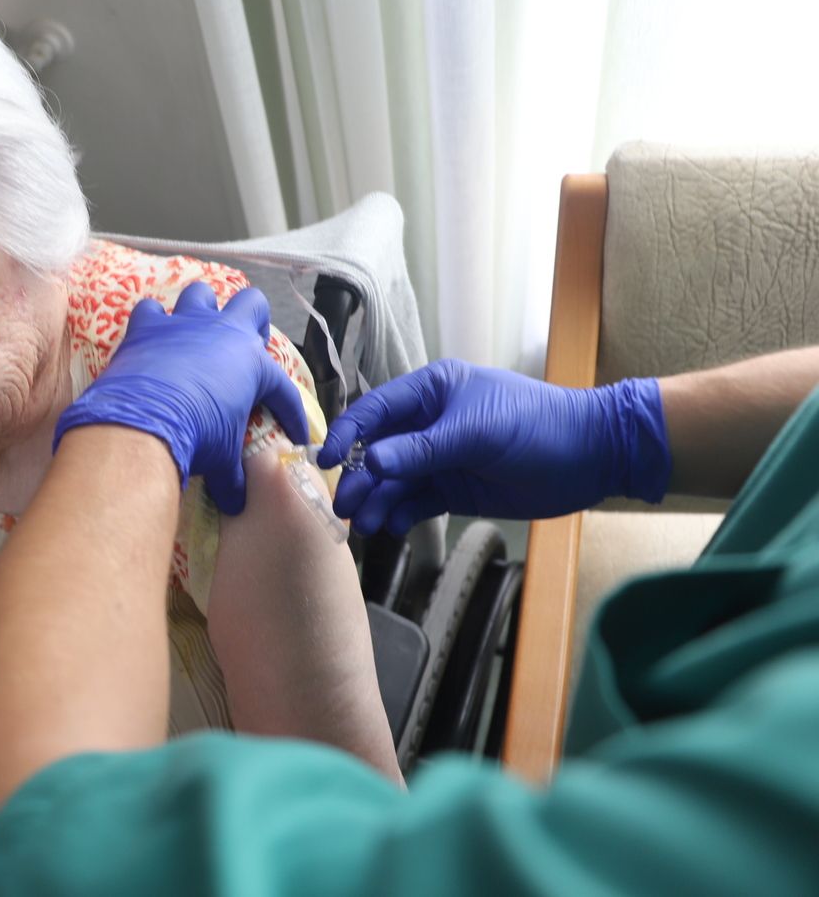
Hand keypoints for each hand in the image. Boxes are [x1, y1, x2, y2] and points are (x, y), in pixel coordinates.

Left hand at [55, 282, 308, 515]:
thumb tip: (236, 501)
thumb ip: (231, 476)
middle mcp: (221, 333)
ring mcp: (183, 324)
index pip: (282, 388)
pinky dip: (152, 324)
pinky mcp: (145, 328)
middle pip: (252, 305)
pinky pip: (150, 311)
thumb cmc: (196, 436)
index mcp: (251, 364)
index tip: (294, 435)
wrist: (143, 422)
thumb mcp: (221, 459)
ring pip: (201, 294)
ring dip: (202, 310)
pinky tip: (152, 341)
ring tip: (197, 332)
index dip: (291, 413)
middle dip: (252, 321)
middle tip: (246, 347)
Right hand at [318, 359, 671, 534]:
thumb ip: (422, 450)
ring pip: (393, 481)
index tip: (325, 463)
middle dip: (358, 479)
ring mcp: (439, 457)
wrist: (592, 456)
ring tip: (364, 526)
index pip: (374, 411)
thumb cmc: (537, 426)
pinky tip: (389, 528)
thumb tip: (371, 463)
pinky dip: (400, 515)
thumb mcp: (477, 432)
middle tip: (343, 507)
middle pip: (377, 450)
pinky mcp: (453, 488)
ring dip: (376, 502)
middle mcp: (428, 422)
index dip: (347, 436)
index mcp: (430, 391)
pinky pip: (415, 502)